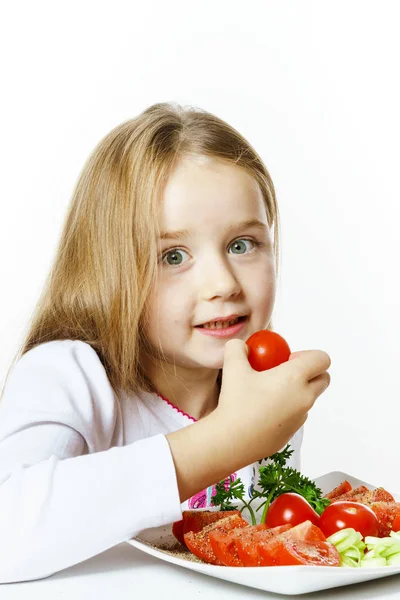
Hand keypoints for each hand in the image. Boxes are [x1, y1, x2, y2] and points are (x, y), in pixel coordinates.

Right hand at [216, 339, 330, 463]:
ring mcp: (301, 417)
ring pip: (309, 398)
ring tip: (268, 392)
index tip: (287, 359)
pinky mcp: (293, 432)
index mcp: (295, 377)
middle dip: (310, 372)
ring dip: (297, 391)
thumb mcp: (232, 367)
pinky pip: (297, 414)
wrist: (230, 441)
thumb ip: (237, 348)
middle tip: (284, 372)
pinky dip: (288, 408)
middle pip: (324, 378)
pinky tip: (263, 411)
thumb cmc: (235, 402)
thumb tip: (242, 346)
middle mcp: (304, 397)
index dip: (308, 355)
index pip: (322, 359)